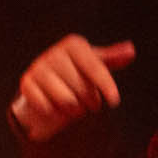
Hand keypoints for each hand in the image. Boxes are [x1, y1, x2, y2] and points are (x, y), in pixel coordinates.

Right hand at [11, 35, 135, 142]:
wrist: (46, 82)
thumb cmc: (77, 72)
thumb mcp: (95, 64)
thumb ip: (112, 58)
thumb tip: (131, 51)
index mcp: (73, 45)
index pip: (94, 67)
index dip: (106, 86)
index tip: (114, 102)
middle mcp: (54, 53)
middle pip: (80, 87)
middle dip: (90, 101)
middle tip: (93, 106)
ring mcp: (38, 68)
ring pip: (65, 99)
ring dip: (74, 110)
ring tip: (77, 109)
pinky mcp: (26, 83)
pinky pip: (45, 106)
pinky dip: (55, 113)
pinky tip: (59, 111)